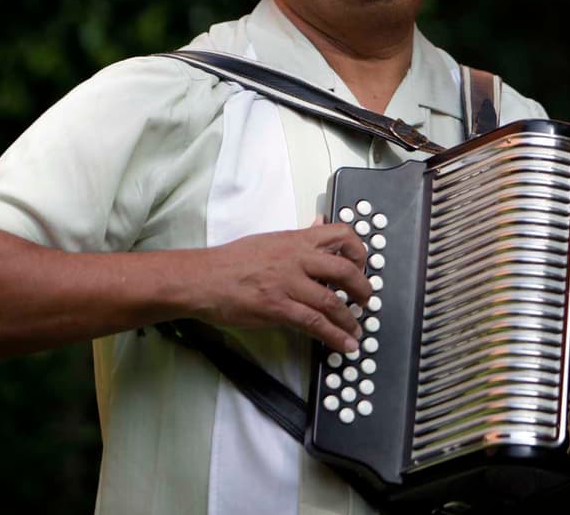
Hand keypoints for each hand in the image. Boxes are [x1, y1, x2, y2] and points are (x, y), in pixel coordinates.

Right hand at [192, 222, 371, 352]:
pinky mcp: (278, 307)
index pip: (341, 234)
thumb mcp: (271, 239)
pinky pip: (314, 324)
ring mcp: (288, 283)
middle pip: (344, 270)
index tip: (362, 266)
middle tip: (365, 301)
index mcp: (296, 239)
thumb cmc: (232, 261)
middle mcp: (296, 258)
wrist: (204, 278)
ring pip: (332, 302)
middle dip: (362, 289)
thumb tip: (319, 224)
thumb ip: (299, 236)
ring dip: (350, 320)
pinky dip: (334, 336)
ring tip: (356, 332)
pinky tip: (343, 344)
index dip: (359, 251)